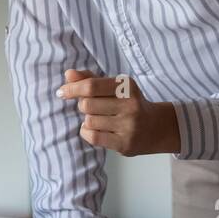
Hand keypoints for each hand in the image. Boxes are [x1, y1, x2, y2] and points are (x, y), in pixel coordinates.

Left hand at [57, 69, 179, 155]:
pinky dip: (87, 132)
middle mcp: (130, 104)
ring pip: (89, 121)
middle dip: (83, 105)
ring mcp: (129, 125)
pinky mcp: (125, 143)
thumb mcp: (114, 87)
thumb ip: (90, 79)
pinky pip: (93, 137)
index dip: (72, 88)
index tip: (62, 92)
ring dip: (87, 120)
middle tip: (91, 107)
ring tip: (99, 119)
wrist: (156, 128)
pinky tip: (95, 129)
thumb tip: (68, 74)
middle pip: (87, 104)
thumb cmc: (129, 104)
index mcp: (126, 86)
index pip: (91, 85)